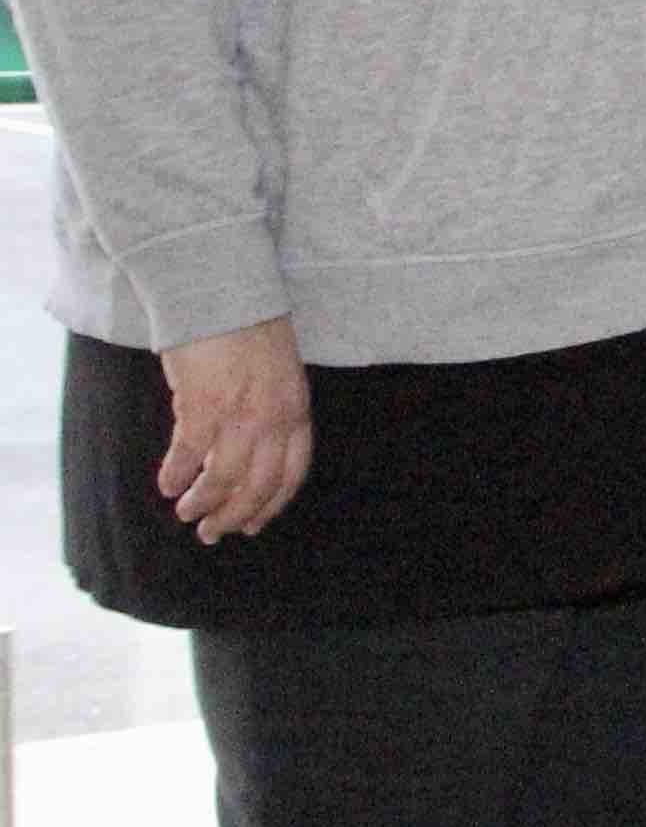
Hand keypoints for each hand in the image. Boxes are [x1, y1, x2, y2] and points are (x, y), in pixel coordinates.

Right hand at [159, 317, 314, 542]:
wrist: (223, 293)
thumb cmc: (249, 329)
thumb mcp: (280, 372)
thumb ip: (272, 410)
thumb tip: (253, 448)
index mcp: (297, 410)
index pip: (292, 473)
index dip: (272, 504)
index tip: (254, 524)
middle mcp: (273, 419)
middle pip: (259, 484)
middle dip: (235, 515)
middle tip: (212, 533)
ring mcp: (239, 414)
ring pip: (224, 478)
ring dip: (204, 502)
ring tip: (187, 514)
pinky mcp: (202, 405)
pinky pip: (189, 454)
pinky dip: (176, 474)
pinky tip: (166, 485)